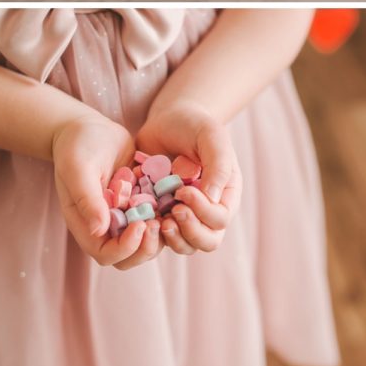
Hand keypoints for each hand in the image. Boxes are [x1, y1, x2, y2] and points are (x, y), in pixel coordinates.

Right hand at [51, 114, 160, 271]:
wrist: (88, 128)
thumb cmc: (77, 147)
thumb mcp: (78, 169)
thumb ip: (87, 199)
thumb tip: (98, 230)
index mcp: (86, 224)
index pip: (106, 254)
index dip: (125, 248)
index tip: (140, 225)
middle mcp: (106, 226)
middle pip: (130, 257)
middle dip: (147, 247)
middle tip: (159, 223)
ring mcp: (125, 217)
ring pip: (148, 241)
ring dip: (162, 233)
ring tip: (172, 211)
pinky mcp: (142, 204)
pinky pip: (158, 219)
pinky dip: (168, 215)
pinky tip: (177, 199)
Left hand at [135, 102, 240, 256]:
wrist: (167, 120)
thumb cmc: (194, 125)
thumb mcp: (211, 136)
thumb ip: (218, 165)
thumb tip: (212, 198)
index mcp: (225, 195)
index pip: (220, 219)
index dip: (202, 212)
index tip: (183, 191)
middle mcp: (208, 211)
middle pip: (207, 241)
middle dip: (189, 231)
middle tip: (172, 212)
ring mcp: (184, 215)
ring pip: (184, 245)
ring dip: (172, 238)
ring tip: (157, 221)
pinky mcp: (161, 214)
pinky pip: (158, 236)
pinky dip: (150, 232)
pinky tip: (139, 217)